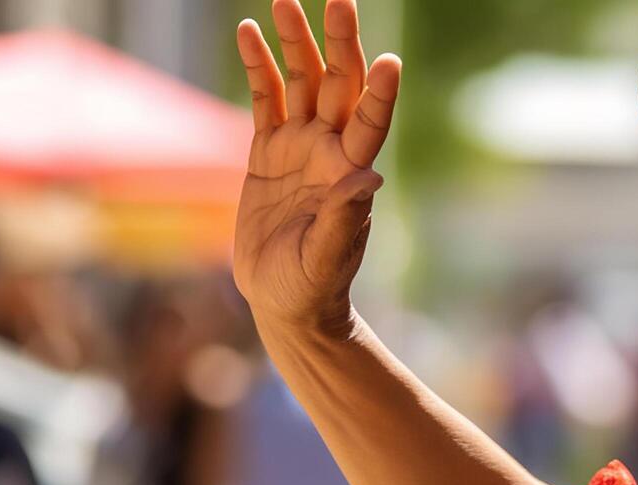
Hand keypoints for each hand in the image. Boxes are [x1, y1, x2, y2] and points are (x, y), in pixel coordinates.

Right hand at [234, 0, 399, 330]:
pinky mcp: (268, 152)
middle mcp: (329, 150)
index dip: (379, 94)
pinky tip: (249, 31)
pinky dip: (258, 65)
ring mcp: (300, 146)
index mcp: (350, 173)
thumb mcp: (327, 258)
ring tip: (284, 1)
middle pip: (338, 85)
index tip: (389, 62)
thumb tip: (367, 178)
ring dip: (295, 42)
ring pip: (301, 82)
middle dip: (339, 43)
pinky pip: (265, 98)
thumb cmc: (313, 287)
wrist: (286, 301)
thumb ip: (345, 219)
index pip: (370, 123)